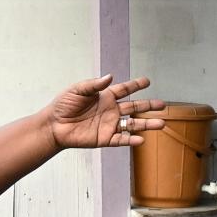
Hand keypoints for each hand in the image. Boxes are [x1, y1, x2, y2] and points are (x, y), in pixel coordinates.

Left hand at [44, 75, 165, 149]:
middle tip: (163, 105)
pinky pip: (121, 139)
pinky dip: (131, 140)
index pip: (125, 89)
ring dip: (146, 124)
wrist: (53, 125)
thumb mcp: (77, 90)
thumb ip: (94, 84)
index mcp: (105, 97)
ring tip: (161, 124)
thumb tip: (110, 77)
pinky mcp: (104, 138)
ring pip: (132, 124)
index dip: (136, 85)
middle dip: (148, 106)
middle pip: (134, 107)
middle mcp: (110, 110)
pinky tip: (141, 139)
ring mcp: (109, 125)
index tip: (147, 81)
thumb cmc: (63, 105)